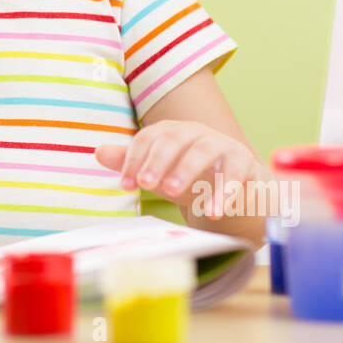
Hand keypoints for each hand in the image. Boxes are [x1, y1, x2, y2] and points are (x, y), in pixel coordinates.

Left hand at [94, 120, 270, 220]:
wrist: (236, 185)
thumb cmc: (191, 176)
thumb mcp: (160, 172)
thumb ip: (132, 162)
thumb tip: (98, 152)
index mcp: (172, 132)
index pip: (149, 138)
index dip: (134, 159)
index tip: (125, 185)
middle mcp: (196, 133)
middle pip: (176, 139)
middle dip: (158, 161)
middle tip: (146, 184)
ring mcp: (222, 144)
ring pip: (204, 150)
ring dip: (187, 170)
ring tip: (173, 193)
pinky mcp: (245, 161)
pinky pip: (236, 172)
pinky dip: (225, 190)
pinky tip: (214, 210)